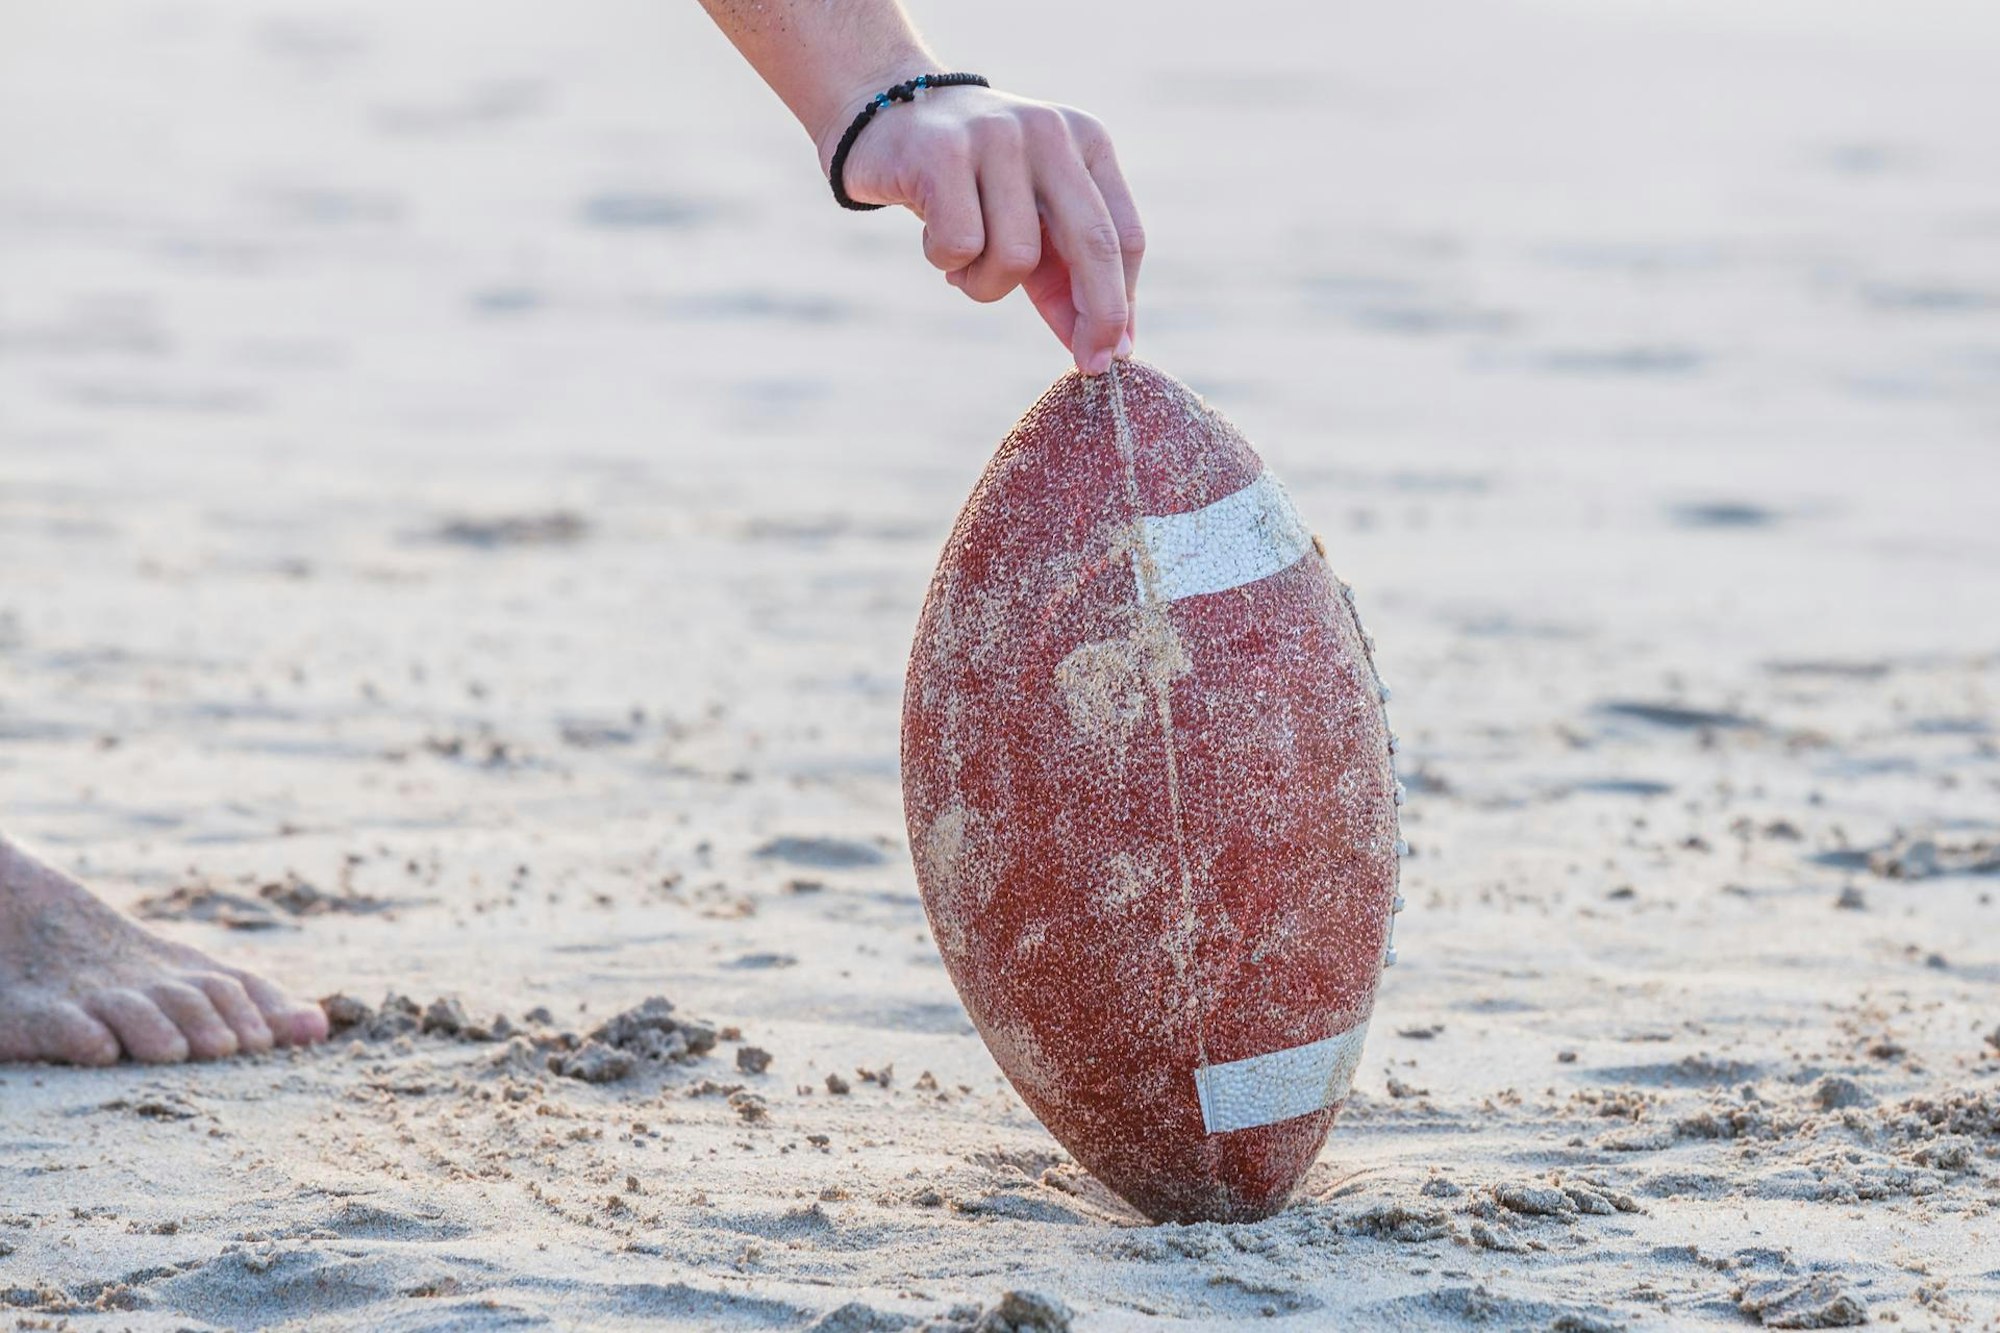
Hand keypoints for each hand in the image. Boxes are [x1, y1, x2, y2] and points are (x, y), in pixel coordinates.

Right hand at [819, 85, 1143, 375]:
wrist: (888, 115)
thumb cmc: (972, 185)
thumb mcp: (1031, 222)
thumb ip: (1068, 276)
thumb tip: (1110, 349)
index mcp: (1087, 142)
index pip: (1123, 235)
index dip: (1121, 303)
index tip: (1113, 355)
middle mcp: (1050, 132)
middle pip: (1094, 243)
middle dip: (1097, 313)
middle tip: (1090, 364)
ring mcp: (997, 137)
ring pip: (1017, 256)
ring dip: (986, 284)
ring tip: (963, 264)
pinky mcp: (943, 152)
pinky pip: (961, 245)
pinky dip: (945, 260)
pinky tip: (933, 235)